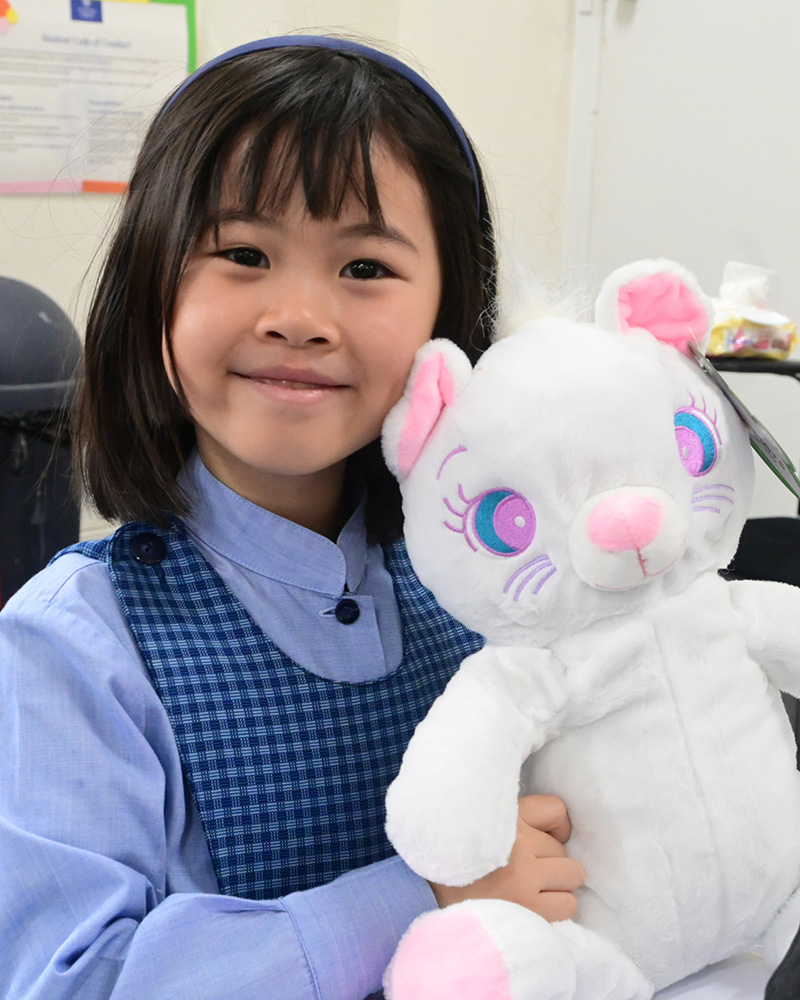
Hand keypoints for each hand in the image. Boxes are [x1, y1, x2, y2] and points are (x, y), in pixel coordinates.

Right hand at [427, 794, 584, 921]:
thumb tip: (556, 830)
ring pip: (572, 875)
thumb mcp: (476, 824)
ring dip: (555, 884)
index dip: (553, 827)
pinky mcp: (529, 908)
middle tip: (524, 870)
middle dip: (549, 860)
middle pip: (563, 847)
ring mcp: (525, 875)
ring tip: (530, 890)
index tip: (537, 839)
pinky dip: (556, 906)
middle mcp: (517, 841)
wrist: (426, 900)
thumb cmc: (455, 863)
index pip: (556, 809)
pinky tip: (534, 907)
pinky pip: (567, 904)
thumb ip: (508, 817)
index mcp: (504, 814)